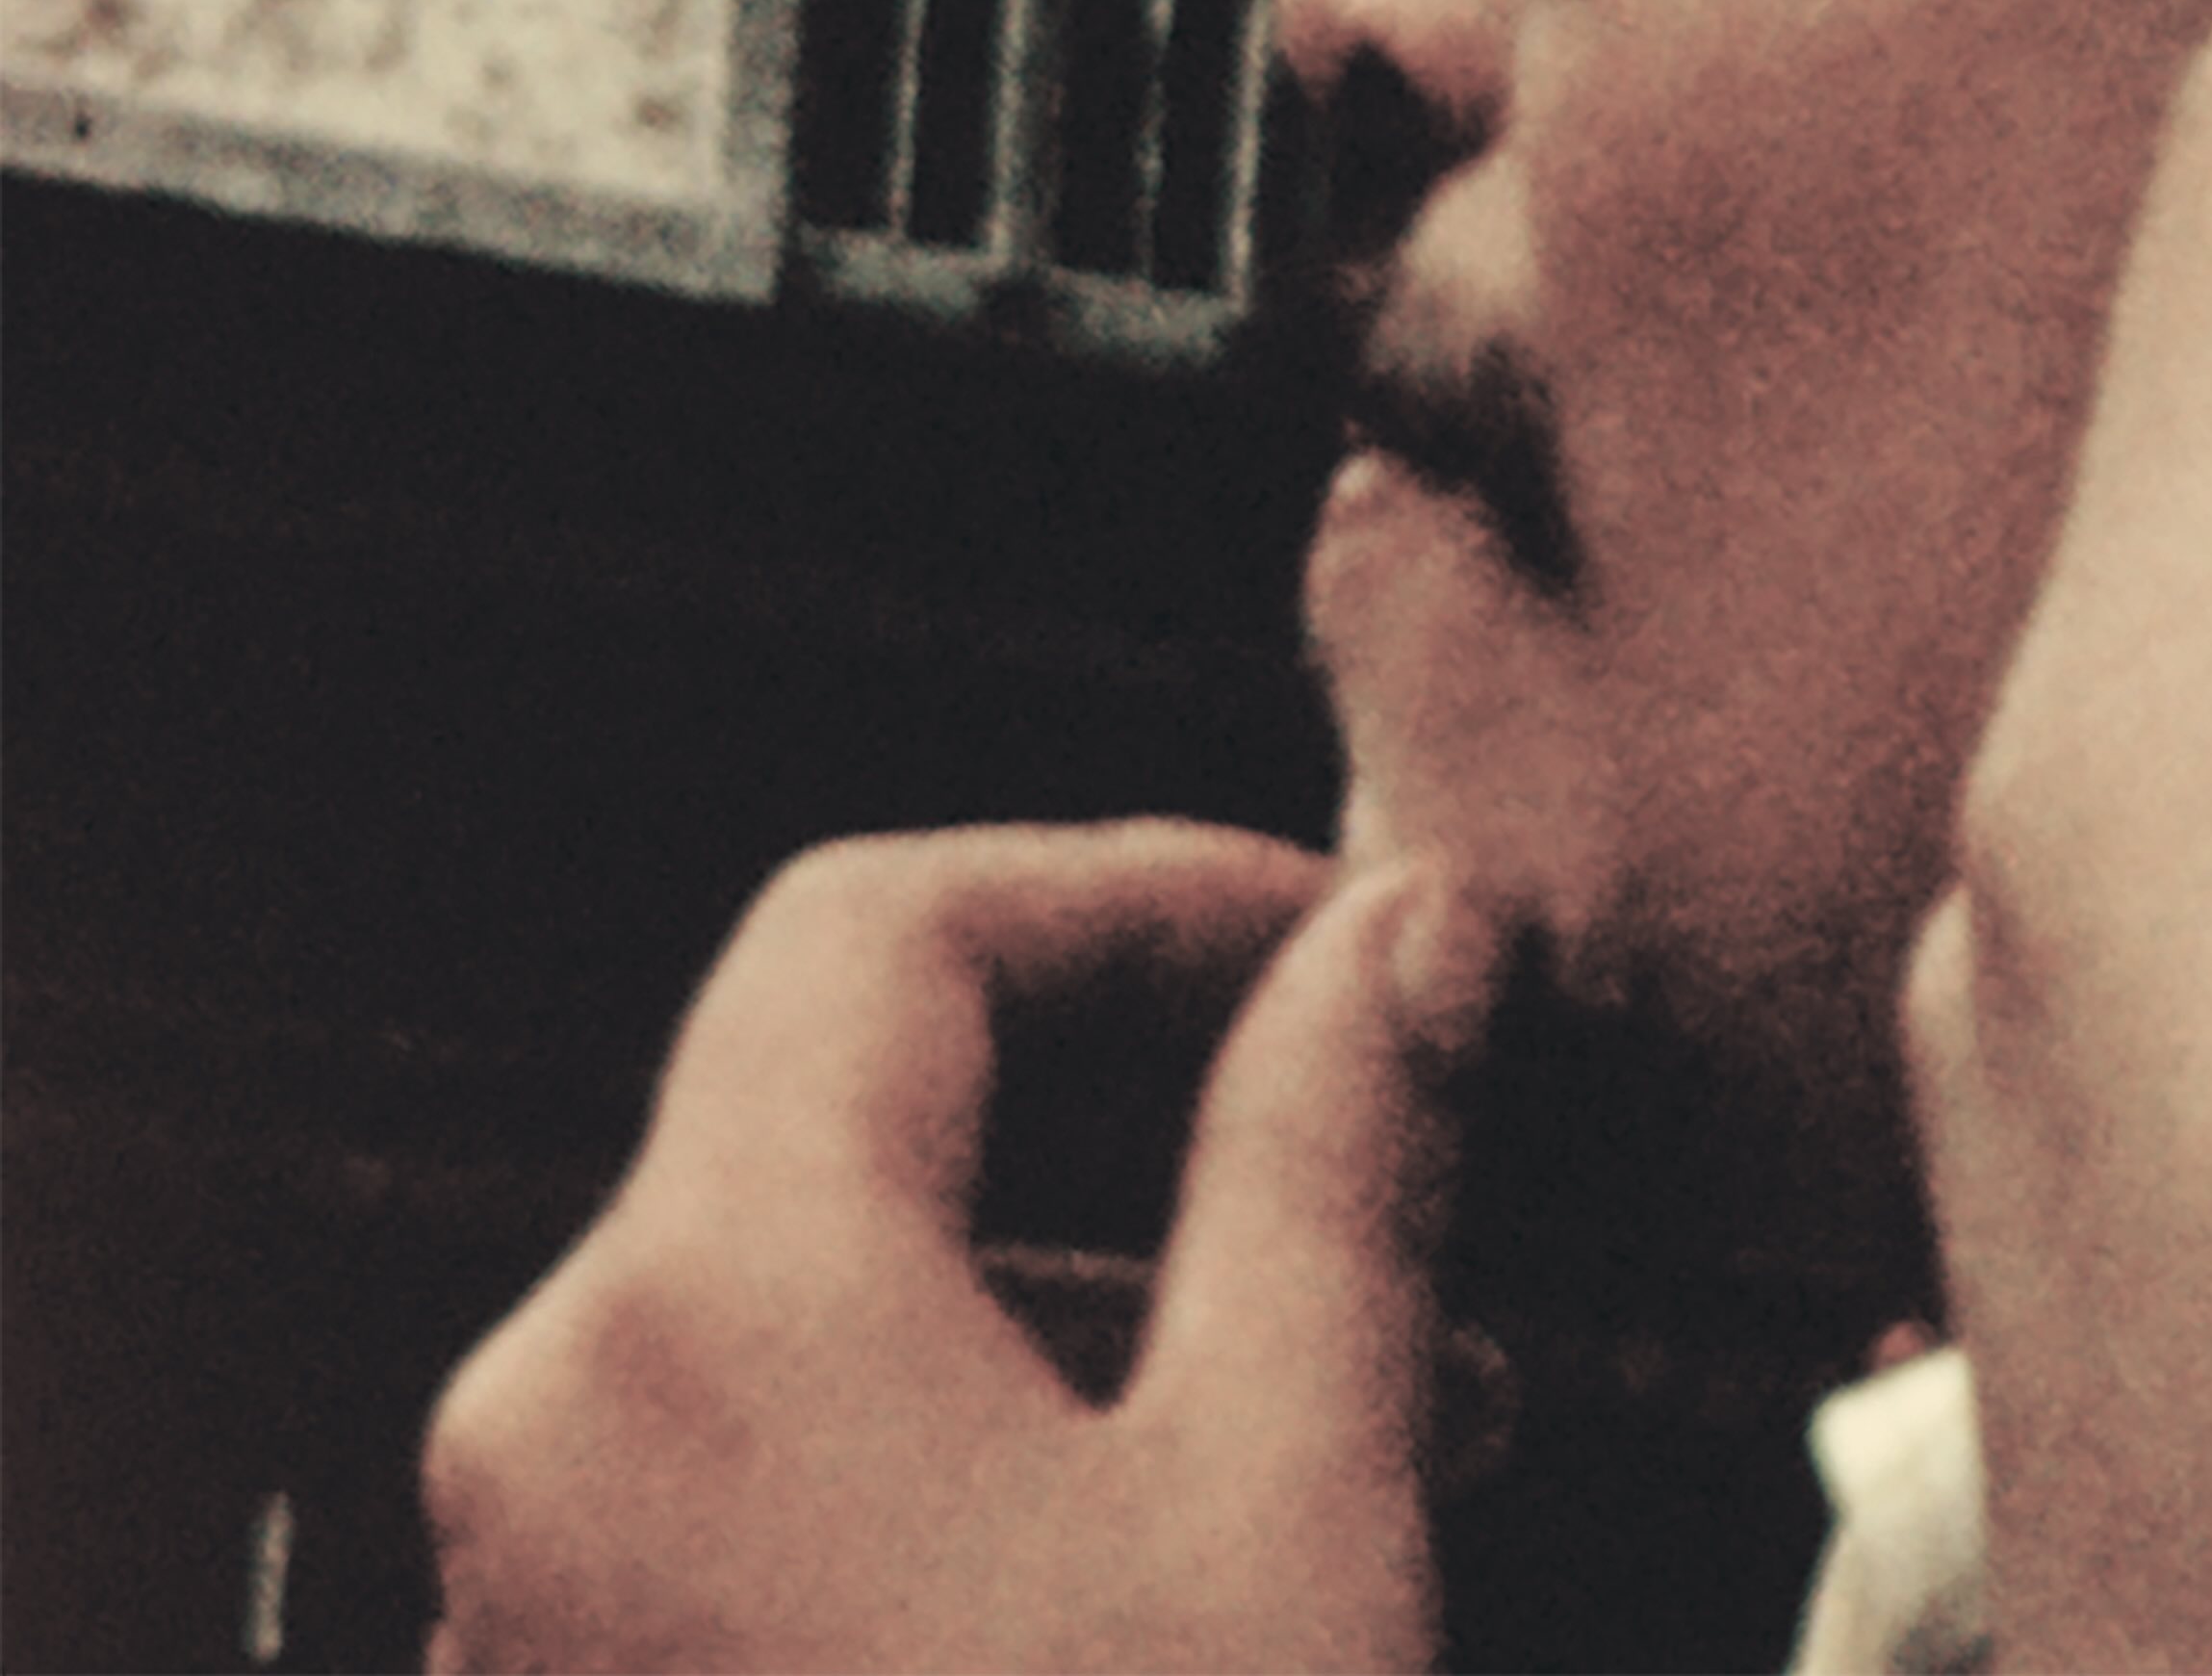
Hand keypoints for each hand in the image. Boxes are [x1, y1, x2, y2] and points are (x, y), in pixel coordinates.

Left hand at [425, 821, 1502, 1673]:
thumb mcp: (1292, 1498)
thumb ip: (1337, 1169)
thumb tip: (1403, 936)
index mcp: (704, 1312)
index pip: (886, 921)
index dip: (1145, 883)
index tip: (1354, 933)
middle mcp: (555, 1431)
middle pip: (854, 1116)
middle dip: (1158, 1104)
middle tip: (1400, 1140)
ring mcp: (533, 1601)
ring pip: (835, 1324)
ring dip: (1109, 1300)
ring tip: (1385, 1401)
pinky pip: (784, 1494)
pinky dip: (997, 1456)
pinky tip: (1199, 1552)